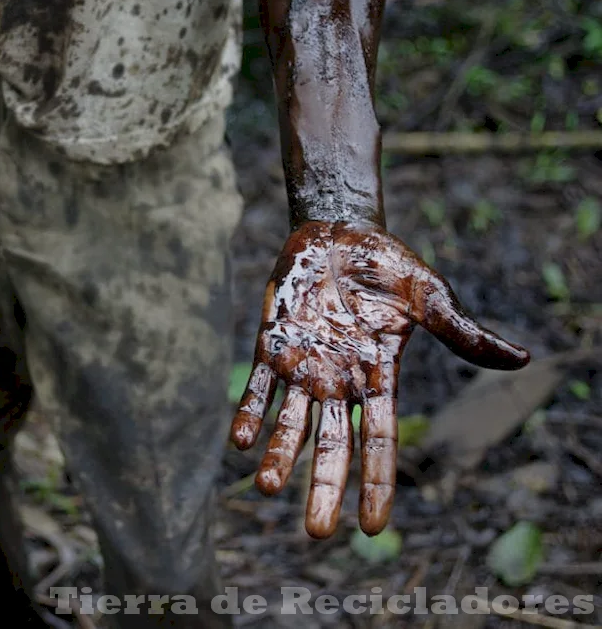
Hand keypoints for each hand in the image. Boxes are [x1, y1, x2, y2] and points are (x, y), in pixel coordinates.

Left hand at [230, 221, 528, 537]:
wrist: (339, 231)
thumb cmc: (389, 267)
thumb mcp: (430, 297)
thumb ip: (462, 333)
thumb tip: (524, 359)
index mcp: (378, 379)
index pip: (379, 441)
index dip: (377, 484)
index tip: (371, 530)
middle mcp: (338, 383)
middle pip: (332, 446)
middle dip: (323, 486)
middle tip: (316, 532)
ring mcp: (303, 367)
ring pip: (290, 423)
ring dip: (279, 455)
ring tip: (265, 488)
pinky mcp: (272, 345)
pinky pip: (258, 385)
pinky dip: (249, 410)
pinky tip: (240, 440)